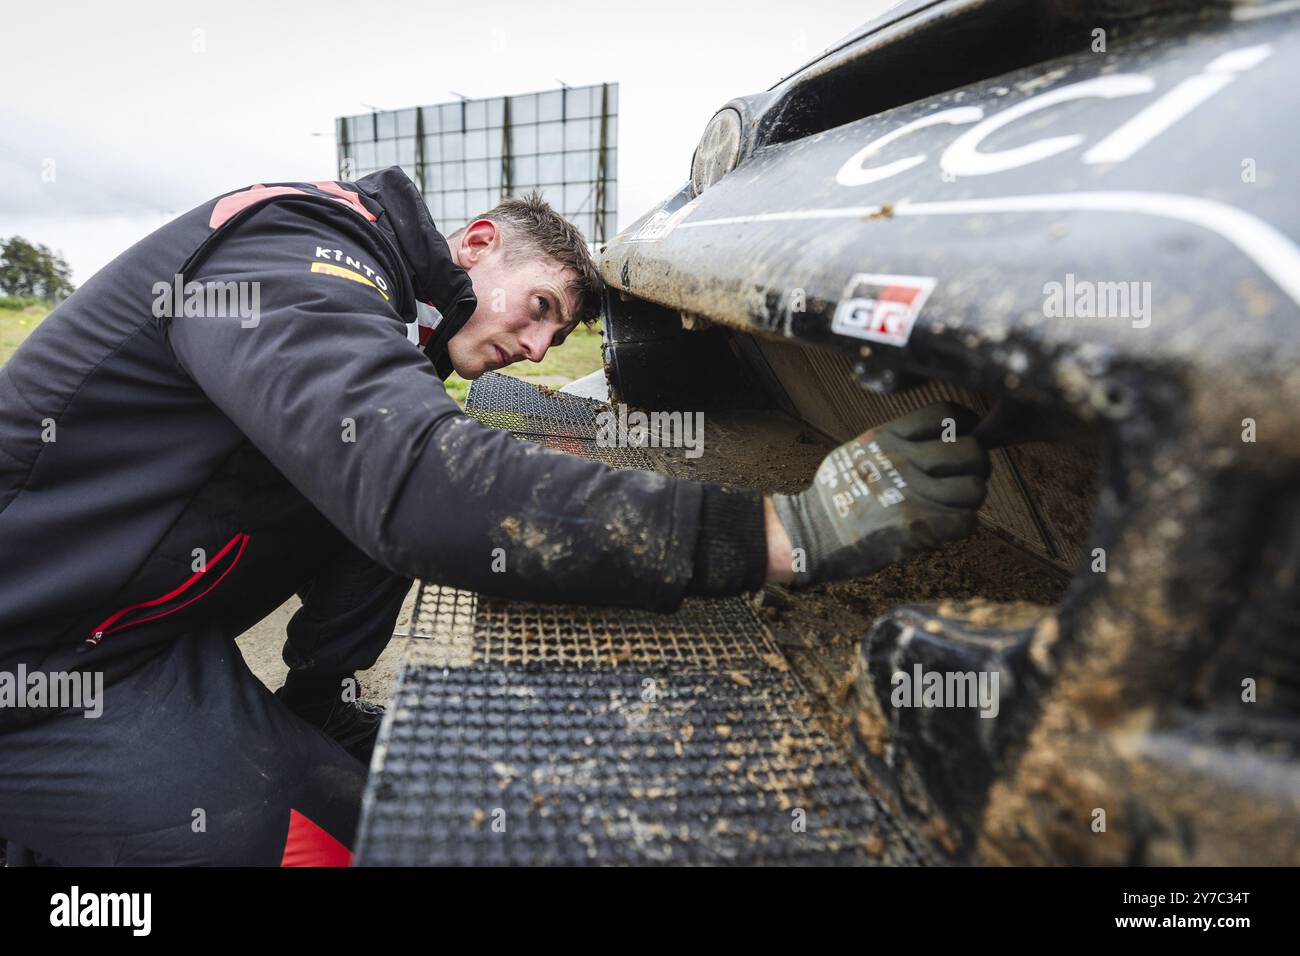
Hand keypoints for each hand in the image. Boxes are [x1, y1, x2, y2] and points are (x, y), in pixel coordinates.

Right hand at [767, 402, 988, 586]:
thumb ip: (896, 440)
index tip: (963, 441)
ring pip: (974, 489)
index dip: (966, 428)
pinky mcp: (917, 526)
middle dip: (974, 468)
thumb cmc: (835, 496)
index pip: (947, 414)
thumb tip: (937, 435)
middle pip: (973, 451)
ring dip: (968, 502)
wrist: (811, 534)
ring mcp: (911, 492)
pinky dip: (960, 527)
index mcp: (888, 436)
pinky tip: (943, 527)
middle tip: (961, 480)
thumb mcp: (859, 450)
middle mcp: (902, 459)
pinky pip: (966, 522)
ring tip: (950, 507)